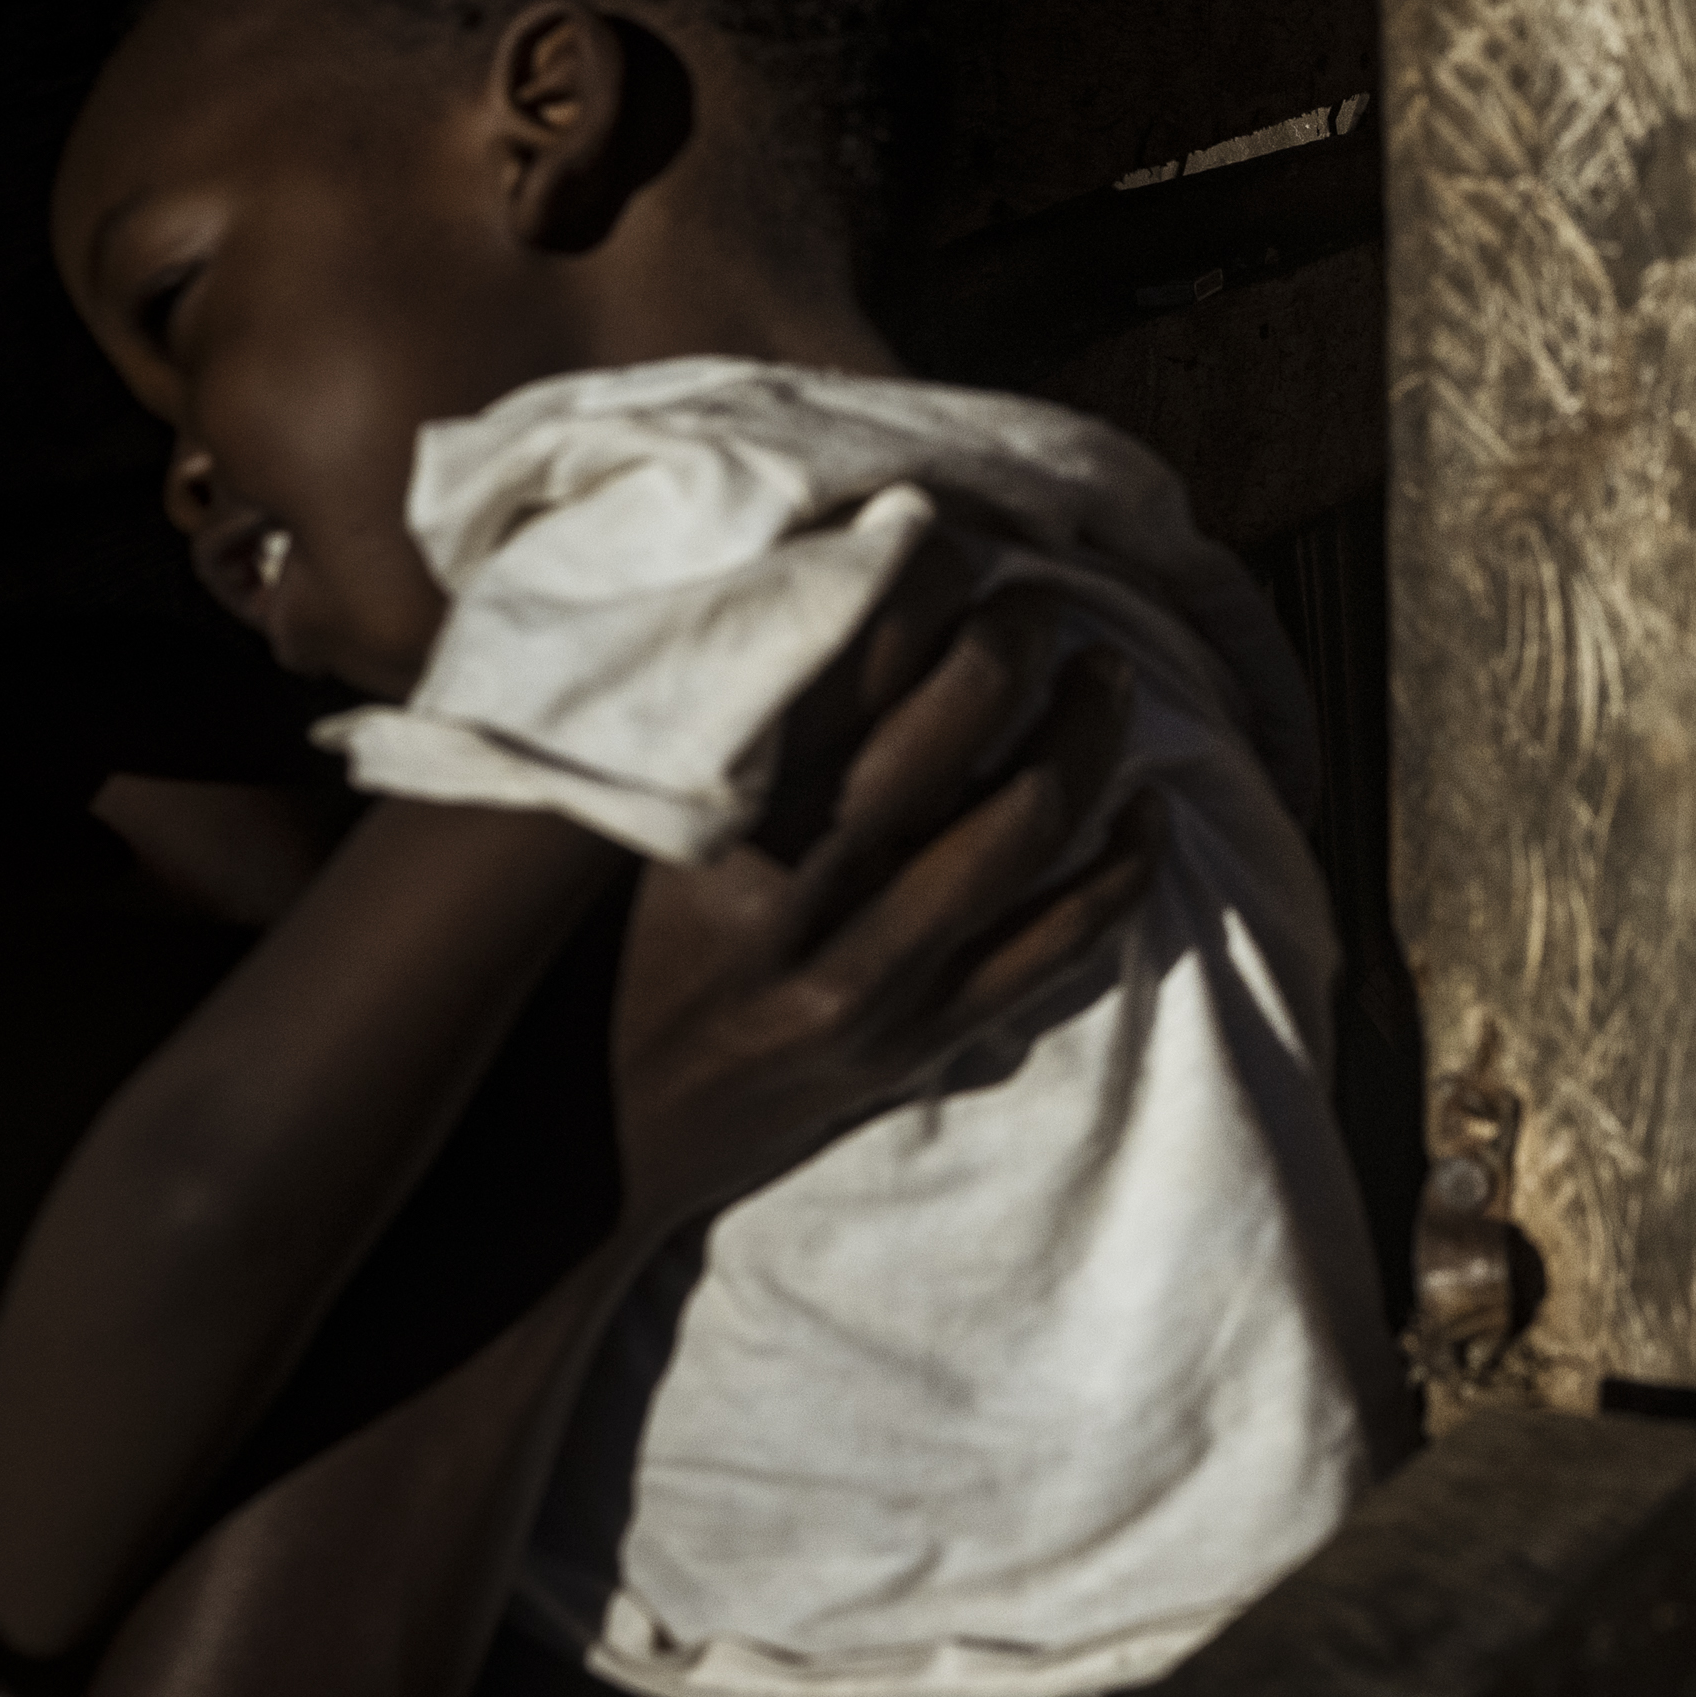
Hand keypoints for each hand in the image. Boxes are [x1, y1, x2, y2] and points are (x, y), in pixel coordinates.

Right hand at [605, 571, 1159, 1231]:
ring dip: (1085, 734)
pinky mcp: (906, 1048)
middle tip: (1040, 600)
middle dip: (1017, 637)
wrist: (550, 1166)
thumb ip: (654, 717)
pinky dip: (1119, 872)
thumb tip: (739, 582)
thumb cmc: (547, 966)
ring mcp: (863, 980)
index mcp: (704, 816)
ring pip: (1027, 828)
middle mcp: (794, 894)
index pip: (844, 651)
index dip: (913, 568)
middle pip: (958, 721)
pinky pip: (1054, 949)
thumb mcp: (577, 827)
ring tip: (1104, 678)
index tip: (936, 530)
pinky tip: (1148, 814)